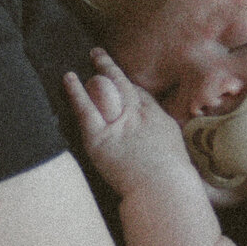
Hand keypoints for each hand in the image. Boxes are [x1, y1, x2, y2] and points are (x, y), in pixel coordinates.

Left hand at [63, 49, 191, 199]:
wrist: (163, 190)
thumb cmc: (173, 185)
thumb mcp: (177, 160)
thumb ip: (165, 151)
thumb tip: (165, 155)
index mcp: (160, 122)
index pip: (143, 97)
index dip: (132, 88)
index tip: (124, 82)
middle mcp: (139, 116)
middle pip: (125, 85)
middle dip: (113, 69)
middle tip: (101, 56)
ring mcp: (120, 123)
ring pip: (107, 88)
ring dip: (99, 69)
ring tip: (90, 56)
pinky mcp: (100, 137)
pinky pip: (85, 109)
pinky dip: (75, 92)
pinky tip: (68, 78)